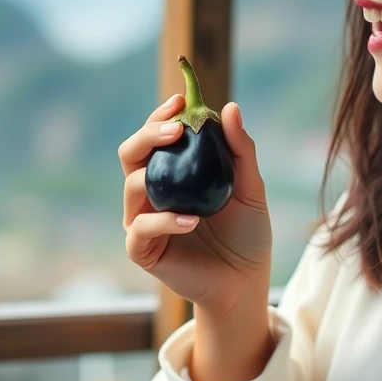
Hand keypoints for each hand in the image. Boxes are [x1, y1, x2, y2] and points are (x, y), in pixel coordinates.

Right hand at [119, 94, 271, 315]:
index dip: (161, 116)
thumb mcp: (251, 187)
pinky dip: (165, 221)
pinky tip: (191, 220)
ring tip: (190, 181)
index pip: (154, 137)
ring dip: (156, 177)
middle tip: (176, 128)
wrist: (245, 280)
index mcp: (170, 173)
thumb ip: (240, 150)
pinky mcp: (142, 250)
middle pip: (130, 154)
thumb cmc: (246, 233)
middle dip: (147, 135)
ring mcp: (143, 220)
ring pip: (132, 187)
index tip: (181, 100)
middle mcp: (150, 193)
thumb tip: (230, 107)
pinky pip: (142, 228)